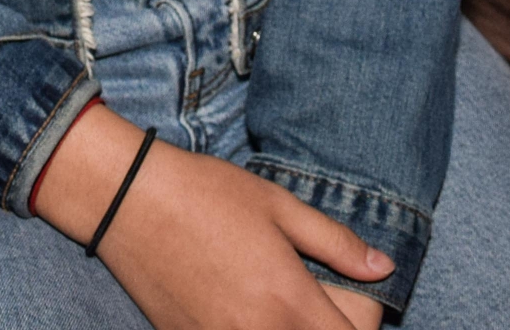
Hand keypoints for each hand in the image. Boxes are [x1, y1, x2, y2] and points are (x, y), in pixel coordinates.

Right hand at [35, 104, 391, 327]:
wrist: (127, 200)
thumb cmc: (205, 194)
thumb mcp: (277, 206)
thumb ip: (335, 243)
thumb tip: (382, 267)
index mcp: (289, 302)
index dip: (360, 327)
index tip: (351, 308)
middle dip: (323, 327)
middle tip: (314, 301)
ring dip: (285, 328)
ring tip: (275, 302)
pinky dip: (245, 328)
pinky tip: (237, 304)